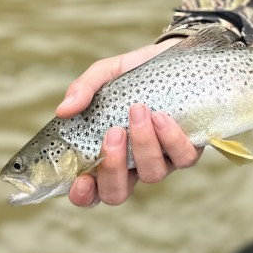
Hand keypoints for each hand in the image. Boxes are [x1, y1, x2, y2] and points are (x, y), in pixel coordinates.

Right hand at [57, 40, 202, 206]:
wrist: (177, 56)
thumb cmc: (135, 73)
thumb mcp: (106, 74)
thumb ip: (83, 89)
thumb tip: (63, 110)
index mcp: (107, 154)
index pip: (92, 190)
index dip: (84, 195)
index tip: (81, 181)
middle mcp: (133, 165)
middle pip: (118, 193)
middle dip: (113, 169)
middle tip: (114, 132)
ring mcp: (162, 160)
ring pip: (152, 174)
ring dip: (143, 144)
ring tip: (138, 110)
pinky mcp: (188, 149)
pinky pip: (183, 159)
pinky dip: (171, 139)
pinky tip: (161, 116)